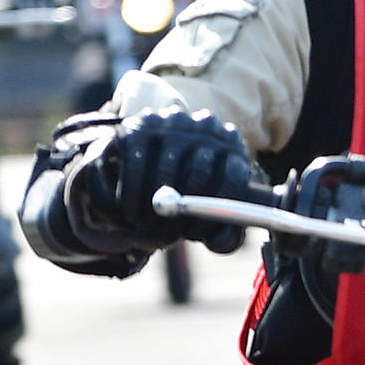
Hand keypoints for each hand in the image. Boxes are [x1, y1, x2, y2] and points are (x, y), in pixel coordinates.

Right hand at [75, 108, 260, 255]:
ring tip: (145, 229)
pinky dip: (131, 196)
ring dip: (153, 210)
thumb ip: (224, 231)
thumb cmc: (188, 186)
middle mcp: (206, 126)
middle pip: (199, 175)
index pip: (233, 178)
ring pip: (165, 174)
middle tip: (165, 237)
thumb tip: (218, 243)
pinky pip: (136, 166)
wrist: (150, 150)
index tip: (195, 235)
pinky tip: (130, 213)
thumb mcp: (210, 205)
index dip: (214, 214)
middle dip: (181, 215)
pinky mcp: (141, 124)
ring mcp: (174, 121)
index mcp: (232, 144)